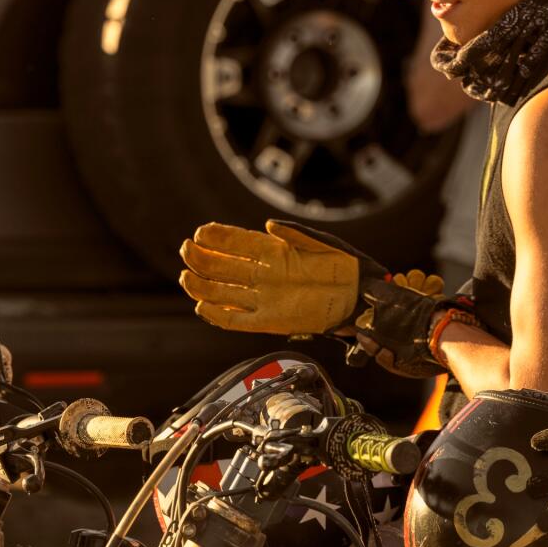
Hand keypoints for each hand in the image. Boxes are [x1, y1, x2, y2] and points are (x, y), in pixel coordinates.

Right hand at [180, 220, 366, 333]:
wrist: (361, 295)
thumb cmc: (344, 264)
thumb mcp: (321, 241)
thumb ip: (295, 233)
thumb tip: (267, 225)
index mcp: (274, 252)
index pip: (238, 243)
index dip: (218, 237)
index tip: (201, 232)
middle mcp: (265, 275)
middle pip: (224, 267)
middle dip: (203, 258)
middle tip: (187, 250)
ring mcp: (265, 298)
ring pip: (224, 293)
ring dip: (203, 285)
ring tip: (186, 277)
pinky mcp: (271, 321)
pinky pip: (237, 321)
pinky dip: (218, 316)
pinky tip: (202, 307)